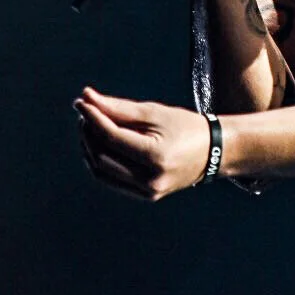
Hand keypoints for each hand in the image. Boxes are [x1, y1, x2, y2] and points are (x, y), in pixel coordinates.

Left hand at [73, 87, 213, 200]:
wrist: (214, 151)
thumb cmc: (185, 126)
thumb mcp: (155, 112)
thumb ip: (120, 108)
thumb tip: (87, 98)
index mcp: (156, 157)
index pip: (112, 138)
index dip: (93, 118)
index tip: (81, 102)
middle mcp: (150, 180)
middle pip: (103, 156)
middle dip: (89, 132)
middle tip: (86, 111)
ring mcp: (148, 192)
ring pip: (102, 172)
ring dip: (90, 148)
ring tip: (91, 126)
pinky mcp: (146, 196)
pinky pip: (112, 180)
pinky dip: (101, 162)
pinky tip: (100, 144)